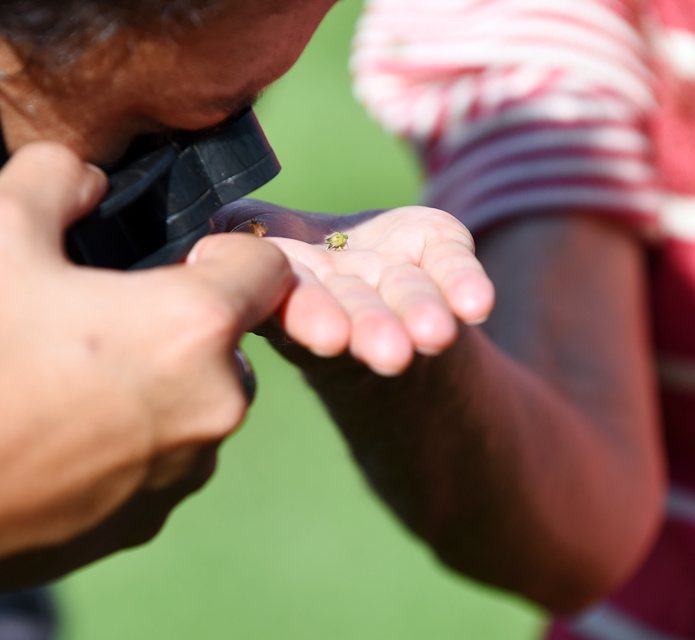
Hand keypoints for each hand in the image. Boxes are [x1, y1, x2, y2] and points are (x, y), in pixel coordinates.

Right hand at [0, 144, 293, 639]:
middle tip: (100, 323)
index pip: (268, 269)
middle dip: (184, 321)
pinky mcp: (155, 517)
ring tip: (76, 380)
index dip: (225, 253)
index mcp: (196, 327)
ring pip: (201, 399)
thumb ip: (57, 177)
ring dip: (163, 381)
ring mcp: (189, 469)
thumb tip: (90, 180)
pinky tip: (67, 434)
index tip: (174, 262)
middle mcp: (216, 402)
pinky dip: (137, 438)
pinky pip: (168, 456)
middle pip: (231, 338)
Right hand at [213, 200, 493, 375]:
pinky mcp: (436, 245)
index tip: (330, 338)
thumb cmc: (287, 253)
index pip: (293, 304)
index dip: (310, 317)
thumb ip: (238, 229)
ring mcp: (392, 275)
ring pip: (406, 295)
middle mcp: (343, 292)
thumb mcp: (249, 231)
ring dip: (419, 313)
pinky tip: (477, 305)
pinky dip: (464, 282)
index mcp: (285, 286)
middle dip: (371, 328)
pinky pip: (452, 262)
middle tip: (392, 354)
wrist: (354, 263)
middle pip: (356, 311)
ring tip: (436, 335)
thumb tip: (217, 232)